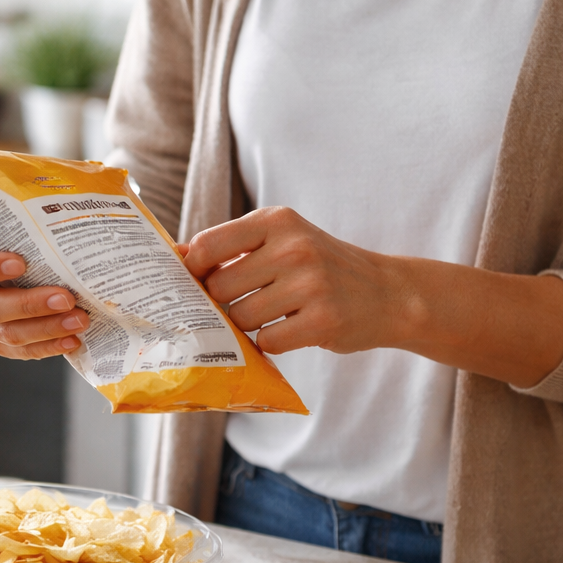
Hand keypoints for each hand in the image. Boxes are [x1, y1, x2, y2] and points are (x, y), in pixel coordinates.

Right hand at [0, 174, 88, 359]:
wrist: (36, 257)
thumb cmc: (14, 229)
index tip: (21, 262)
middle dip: (27, 304)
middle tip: (66, 297)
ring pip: (6, 335)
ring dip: (45, 328)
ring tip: (80, 319)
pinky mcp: (2, 343)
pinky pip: (20, 352)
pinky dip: (47, 347)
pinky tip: (73, 339)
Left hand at [181, 207, 412, 355]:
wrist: (388, 293)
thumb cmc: (321, 267)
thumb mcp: (283, 240)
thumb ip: (233, 247)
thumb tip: (174, 256)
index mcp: (277, 221)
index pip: (207, 245)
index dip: (192, 270)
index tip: (194, 282)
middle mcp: (294, 247)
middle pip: (220, 287)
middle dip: (224, 302)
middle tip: (246, 301)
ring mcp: (310, 284)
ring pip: (241, 317)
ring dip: (248, 325)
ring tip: (273, 315)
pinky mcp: (323, 321)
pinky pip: (267, 341)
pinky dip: (271, 342)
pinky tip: (290, 330)